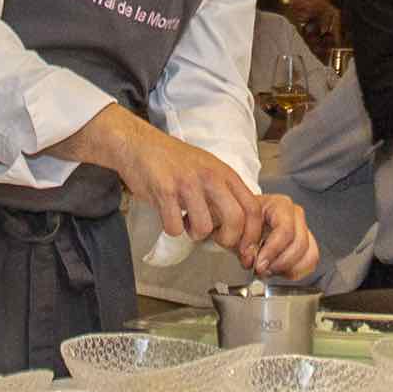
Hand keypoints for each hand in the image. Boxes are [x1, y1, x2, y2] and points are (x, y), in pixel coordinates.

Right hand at [75, 108, 258, 249]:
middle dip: (227, 240)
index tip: (243, 247)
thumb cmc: (174, 161)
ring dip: (195, 234)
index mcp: (224, 173)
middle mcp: (210, 176)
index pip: (253, 208)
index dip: (251, 233)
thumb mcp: (208, 170)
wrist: (140, 144)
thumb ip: (224, 193)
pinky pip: (175, 227)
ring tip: (187, 222)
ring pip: (204, 228)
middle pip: (236, 219)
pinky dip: (172, 228)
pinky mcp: (165, 191)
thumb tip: (238, 227)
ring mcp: (188, 183)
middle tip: (215, 240)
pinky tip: (168, 214)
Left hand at [239, 193, 318, 278]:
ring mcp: (303, 229)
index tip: (259, 264)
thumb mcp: (238, 228)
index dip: (273, 251)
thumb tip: (250, 258)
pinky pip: (310, 262)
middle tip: (263, 269)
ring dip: (288, 268)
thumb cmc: (243, 222)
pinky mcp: (306, 244)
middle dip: (280, 263)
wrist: (244, 223)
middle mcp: (295, 215)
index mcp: (280, 205)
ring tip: (270, 269)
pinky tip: (279, 270)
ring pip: (309, 254)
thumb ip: (244, 242)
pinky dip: (295, 271)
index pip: (285, 230)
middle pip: (300, 244)